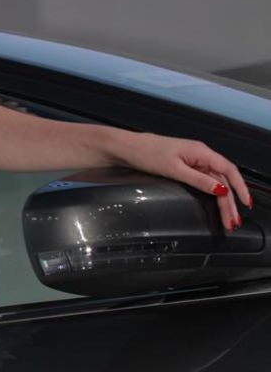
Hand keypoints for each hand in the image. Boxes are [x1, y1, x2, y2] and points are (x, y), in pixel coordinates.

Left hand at [115, 130, 251, 232]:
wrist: (126, 149)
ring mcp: (193, 162)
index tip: (245, 203)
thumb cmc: (146, 153)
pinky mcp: (185, 167)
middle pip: (223, 180)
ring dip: (223, 202)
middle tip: (233, 222)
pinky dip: (212, 195)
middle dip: (230, 202)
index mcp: (201, 151)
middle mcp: (200, 155)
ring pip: (215, 183)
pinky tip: (217, 205)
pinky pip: (205, 182)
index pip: (228, 169)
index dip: (240, 187)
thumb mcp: (174, 169)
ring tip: (228, 220)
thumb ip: (198, 180)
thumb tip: (220, 190)